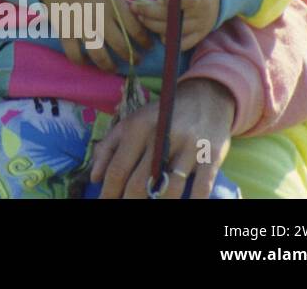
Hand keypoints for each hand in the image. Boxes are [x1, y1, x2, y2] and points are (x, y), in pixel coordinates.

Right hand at [37, 0, 153, 70]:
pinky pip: (74, 53)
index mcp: (112, 3)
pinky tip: (86, 62)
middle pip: (120, 45)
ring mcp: (81, 26)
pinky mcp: (65, 31)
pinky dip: (80, 61)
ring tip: (114, 68)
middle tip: (136, 61)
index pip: (135, 28)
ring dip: (108, 65)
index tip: (148, 47)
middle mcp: (99, 17)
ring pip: (99, 54)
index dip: (145, 41)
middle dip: (132, 57)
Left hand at [89, 77, 234, 198]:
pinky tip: (181, 205)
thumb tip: (95, 177)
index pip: (118, 168)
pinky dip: (192, 201)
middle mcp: (162, 136)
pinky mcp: (211, 156)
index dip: (108, 191)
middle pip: (140, 182)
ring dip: (158, 205)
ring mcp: (189, 147)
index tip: (103, 203)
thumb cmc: (161, 116)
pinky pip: (201, 188)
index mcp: (138, 127)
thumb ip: (109, 146)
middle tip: (122, 208)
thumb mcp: (131, 122)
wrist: (205, 98)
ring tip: (150, 208)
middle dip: (128, 201)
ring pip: (169, 189)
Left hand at [132, 0, 219, 50]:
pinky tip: (158, 30)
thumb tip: (158, 4)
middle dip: (149, 13)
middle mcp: (203, 11)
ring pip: (173, 31)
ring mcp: (202, 25)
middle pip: (173, 17)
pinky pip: (183, 45)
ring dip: (153, 25)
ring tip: (142, 18)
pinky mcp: (201, 36)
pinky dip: (168, 39)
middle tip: (136, 7)